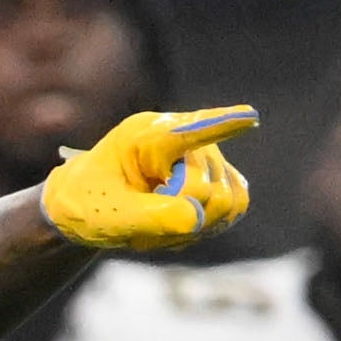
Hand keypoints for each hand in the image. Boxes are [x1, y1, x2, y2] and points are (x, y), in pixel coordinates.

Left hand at [41, 106, 256, 252]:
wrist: (92, 205)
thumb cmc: (91, 204)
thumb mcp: (112, 216)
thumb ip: (151, 218)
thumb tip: (195, 219)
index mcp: (146, 136)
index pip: (188, 131)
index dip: (222, 124)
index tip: (249, 116)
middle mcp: (184, 137)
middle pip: (208, 189)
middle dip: (181, 214)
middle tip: (144, 218)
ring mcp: (205, 155)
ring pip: (226, 201)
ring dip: (194, 223)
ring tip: (160, 220)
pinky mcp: (219, 175)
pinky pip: (235, 207)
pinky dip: (209, 224)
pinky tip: (181, 221)